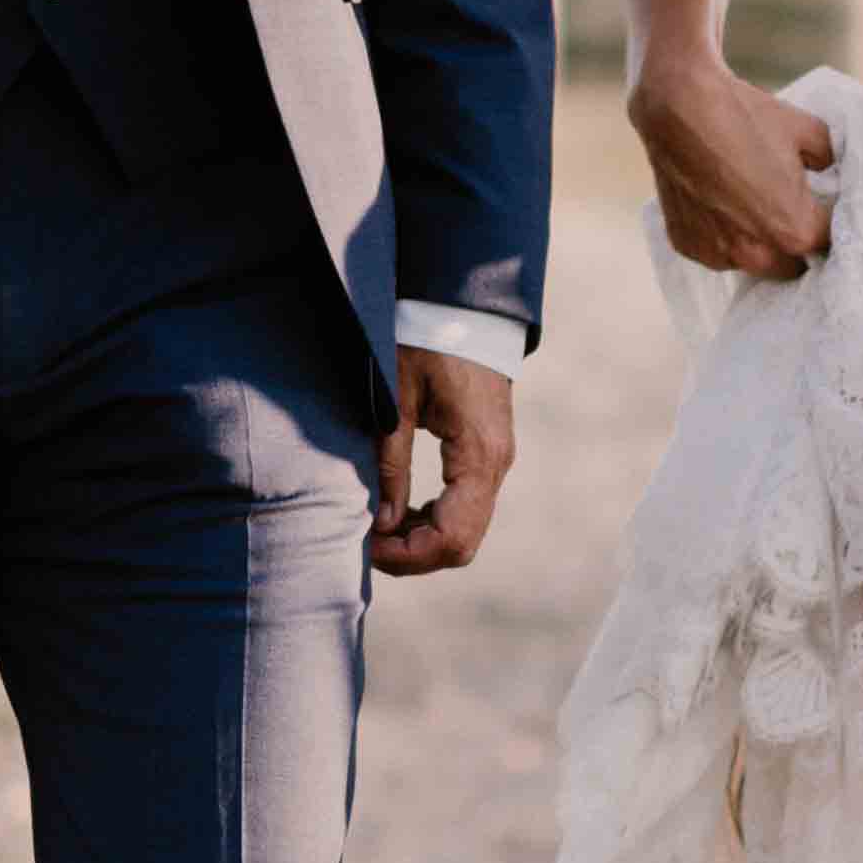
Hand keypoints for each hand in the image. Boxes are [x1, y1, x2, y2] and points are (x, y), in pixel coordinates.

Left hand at [373, 345, 516, 577]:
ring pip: (465, 531)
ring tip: (378, 527)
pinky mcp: (487, 455)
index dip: (408, 555)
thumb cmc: (426, 342)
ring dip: (422, 540)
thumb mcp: (397, 400)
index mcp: (477, 455)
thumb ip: (391, 463)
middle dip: (413, 555)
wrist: (465, 307)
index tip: (367, 545)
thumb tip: (382, 523)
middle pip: (462, 545)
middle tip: (367, 542)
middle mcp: (495, 466)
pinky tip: (400, 510)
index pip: (452, 537)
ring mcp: (495, 462)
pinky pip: (465, 508)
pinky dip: (433, 521)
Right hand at [630, 58, 834, 280]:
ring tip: (749, 202)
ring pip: (753, 260)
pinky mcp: (688, 246)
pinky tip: (719, 201)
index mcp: (794, 231)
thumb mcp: (809, 130)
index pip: (828, 243)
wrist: (679, 106)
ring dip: (758, 242)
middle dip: (795, 241)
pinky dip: (723, 233)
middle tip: (789, 208)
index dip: (830, 223)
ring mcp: (718, 254)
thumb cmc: (745, 117)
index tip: (825, 209)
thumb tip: (830, 171)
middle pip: (792, 264)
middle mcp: (757, 254)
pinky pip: (717, 249)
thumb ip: (829, 160)